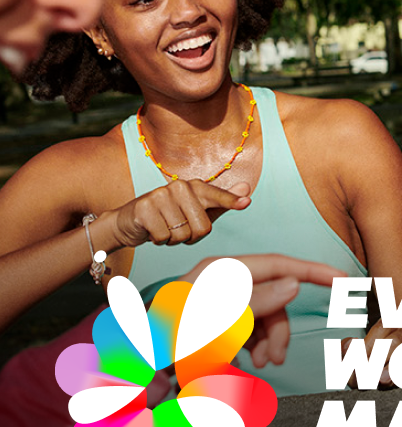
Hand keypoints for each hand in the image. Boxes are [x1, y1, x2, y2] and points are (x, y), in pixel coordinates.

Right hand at [110, 180, 251, 247]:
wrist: (128, 222)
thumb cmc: (168, 218)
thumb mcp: (195, 211)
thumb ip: (221, 203)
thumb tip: (247, 189)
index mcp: (194, 186)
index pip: (216, 195)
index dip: (231, 201)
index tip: (247, 202)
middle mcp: (179, 186)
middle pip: (202, 227)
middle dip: (191, 237)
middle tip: (178, 229)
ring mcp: (161, 195)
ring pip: (182, 235)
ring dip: (174, 240)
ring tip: (164, 228)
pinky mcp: (144, 208)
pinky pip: (164, 237)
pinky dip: (159, 240)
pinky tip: (152, 231)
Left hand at [182, 253, 345, 366]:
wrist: (128, 370)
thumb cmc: (168, 340)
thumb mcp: (216, 321)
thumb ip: (257, 301)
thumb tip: (293, 285)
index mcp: (224, 272)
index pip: (280, 264)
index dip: (314, 271)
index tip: (343, 279)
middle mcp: (223, 283)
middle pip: (273, 298)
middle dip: (279, 328)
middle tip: (275, 360)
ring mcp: (218, 303)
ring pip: (262, 318)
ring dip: (267, 341)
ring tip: (260, 365)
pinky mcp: (214, 323)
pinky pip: (247, 330)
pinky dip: (252, 346)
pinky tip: (244, 362)